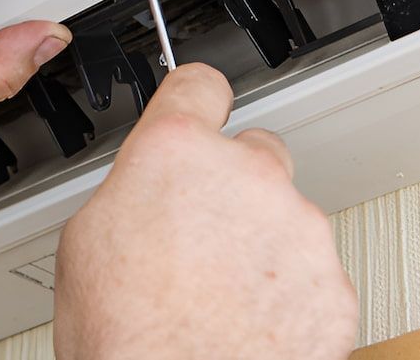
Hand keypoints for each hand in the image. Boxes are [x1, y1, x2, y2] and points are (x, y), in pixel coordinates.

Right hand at [53, 64, 357, 359]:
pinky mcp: (333, 286)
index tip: (200, 106)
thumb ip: (133, 189)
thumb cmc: (127, 339)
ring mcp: (299, 231)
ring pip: (287, 217)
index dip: (195, 99)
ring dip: (263, 244)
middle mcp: (248, 177)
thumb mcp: (85, 240)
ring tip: (219, 295)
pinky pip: (314, 274)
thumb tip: (147, 189)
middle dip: (233, 186)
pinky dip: (290, 295)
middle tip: (200, 238)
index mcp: (178, 153)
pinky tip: (249, 322)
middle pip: (255, 153)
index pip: (199, 85)